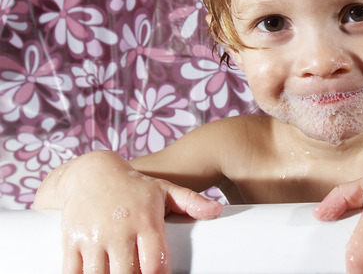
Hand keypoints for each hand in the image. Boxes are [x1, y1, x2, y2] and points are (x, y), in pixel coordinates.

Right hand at [34, 151, 221, 272]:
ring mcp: (93, 238)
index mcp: (145, 222)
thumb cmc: (134, 187)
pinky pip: (72, 273)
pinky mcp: (71, 242)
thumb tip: (216, 210)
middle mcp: (119, 231)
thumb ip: (190, 202)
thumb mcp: (164, 190)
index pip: (155, 264)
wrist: (91, 172)